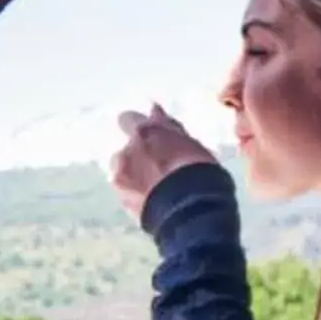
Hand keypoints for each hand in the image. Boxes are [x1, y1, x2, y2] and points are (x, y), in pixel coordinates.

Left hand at [108, 104, 214, 220]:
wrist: (192, 209)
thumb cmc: (199, 170)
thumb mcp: (189, 142)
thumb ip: (168, 127)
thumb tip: (154, 110)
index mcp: (145, 132)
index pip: (128, 119)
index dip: (137, 128)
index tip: (149, 137)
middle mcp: (127, 150)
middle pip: (126, 149)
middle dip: (136, 155)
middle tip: (157, 168)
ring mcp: (121, 177)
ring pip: (123, 171)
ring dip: (133, 176)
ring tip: (156, 189)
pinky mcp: (122, 200)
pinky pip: (127, 193)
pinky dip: (136, 195)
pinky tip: (153, 203)